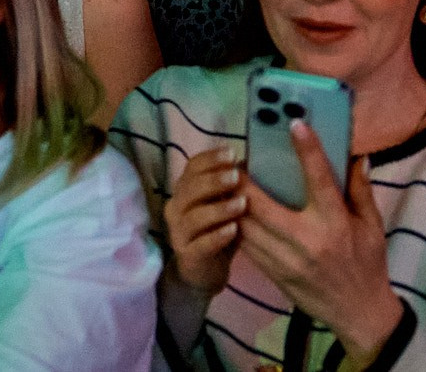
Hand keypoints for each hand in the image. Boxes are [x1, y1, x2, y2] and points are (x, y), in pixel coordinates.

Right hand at [165, 143, 247, 293]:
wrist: (202, 272)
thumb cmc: (216, 231)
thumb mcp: (223, 205)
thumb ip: (230, 187)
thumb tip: (250, 161)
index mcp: (184, 191)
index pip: (191, 168)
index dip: (209, 159)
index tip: (232, 153)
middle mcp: (176, 208)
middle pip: (189, 189)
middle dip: (213, 181)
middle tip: (236, 177)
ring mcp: (178, 233)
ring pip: (194, 217)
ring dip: (218, 208)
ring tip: (241, 204)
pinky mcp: (188, 255)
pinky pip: (201, 244)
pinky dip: (217, 236)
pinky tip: (234, 230)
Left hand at [239, 134, 402, 358]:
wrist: (360, 315)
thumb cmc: (368, 264)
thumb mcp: (373, 227)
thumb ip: (362, 191)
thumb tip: (357, 156)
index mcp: (336, 224)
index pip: (321, 180)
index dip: (308, 151)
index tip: (295, 124)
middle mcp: (309, 241)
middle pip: (263, 204)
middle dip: (243, 180)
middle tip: (237, 162)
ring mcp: (288, 260)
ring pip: (247, 225)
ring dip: (234, 203)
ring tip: (228, 184)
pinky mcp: (275, 274)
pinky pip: (247, 246)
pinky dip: (237, 227)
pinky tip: (233, 212)